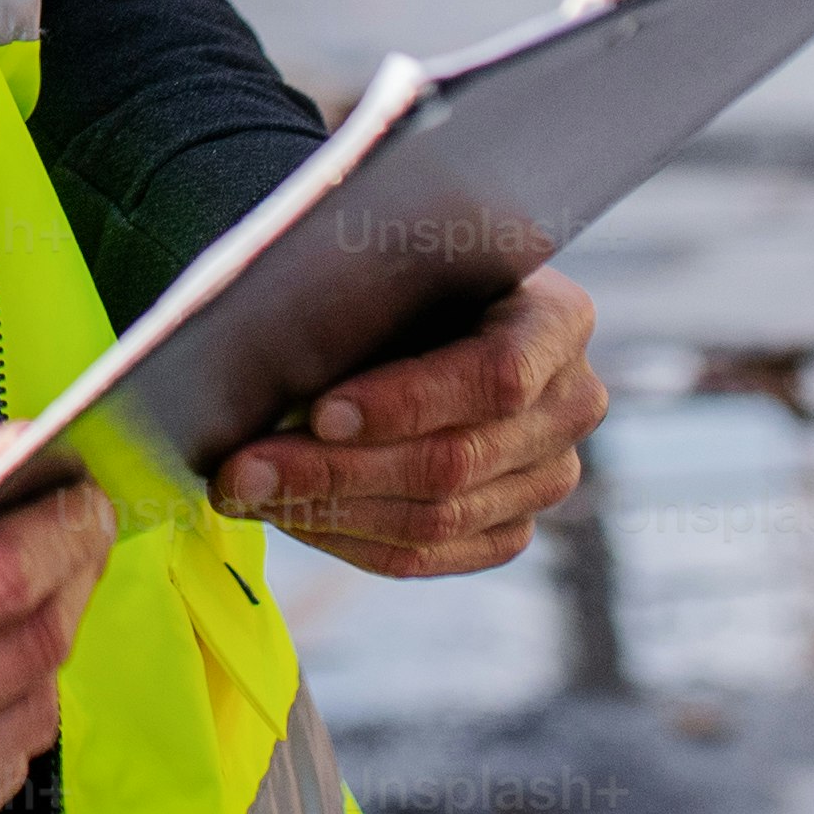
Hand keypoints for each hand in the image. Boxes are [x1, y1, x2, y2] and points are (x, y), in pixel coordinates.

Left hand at [215, 269, 605, 577]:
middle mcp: (570, 405)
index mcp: (558, 321)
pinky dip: (346, 539)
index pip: (496, 377)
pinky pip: (427, 556)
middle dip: (334, 470)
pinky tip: (285, 515)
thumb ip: (365, 289)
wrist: (430, 310)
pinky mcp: (510, 528)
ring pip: (436, 519)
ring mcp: (547, 477)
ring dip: (326, 511)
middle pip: (454, 461)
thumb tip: (273, 340)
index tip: (320, 412)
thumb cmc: (403, 271)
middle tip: (243, 468)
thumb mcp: (398, 257)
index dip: (407, 402)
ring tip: (246, 491)